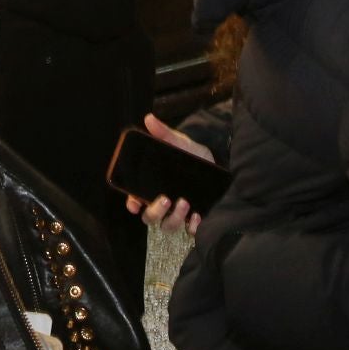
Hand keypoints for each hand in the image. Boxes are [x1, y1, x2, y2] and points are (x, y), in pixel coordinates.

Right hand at [122, 115, 213, 236]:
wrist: (216, 160)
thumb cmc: (191, 153)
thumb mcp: (179, 142)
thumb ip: (164, 133)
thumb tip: (149, 119)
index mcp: (152, 186)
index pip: (135, 200)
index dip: (132, 204)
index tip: (134, 204)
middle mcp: (163, 202)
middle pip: (150, 217)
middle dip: (155, 212)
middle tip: (166, 199)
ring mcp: (179, 212)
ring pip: (168, 226)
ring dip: (174, 218)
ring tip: (185, 203)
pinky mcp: (195, 218)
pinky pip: (190, 231)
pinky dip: (193, 227)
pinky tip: (198, 217)